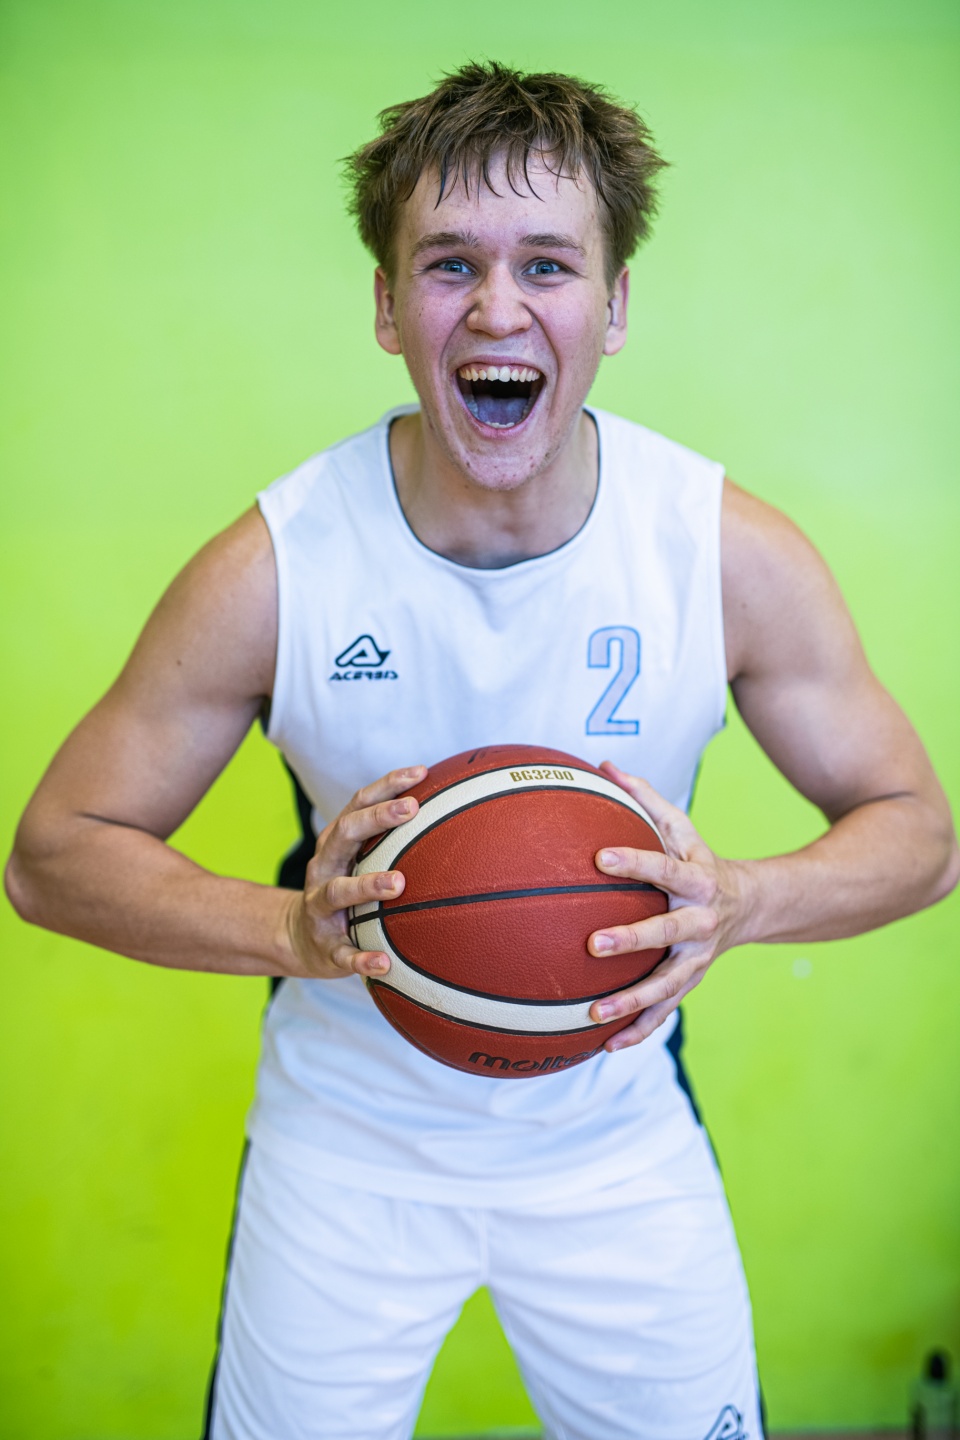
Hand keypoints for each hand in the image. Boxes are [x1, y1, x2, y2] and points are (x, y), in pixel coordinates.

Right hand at [283, 765, 425, 979]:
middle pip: (344, 833)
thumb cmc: (346, 891)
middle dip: (377, 818)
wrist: (300, 939)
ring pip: (338, 891)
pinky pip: (342, 953)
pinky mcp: (324, 946)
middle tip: (411, 809)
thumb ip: (395, 842)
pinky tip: (384, 963)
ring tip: (398, 883)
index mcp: (337, 844)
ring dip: (366, 884)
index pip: (358, 804)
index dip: (387, 785)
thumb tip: (456, 816)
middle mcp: (324, 868)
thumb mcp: (361, 861)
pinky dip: (361, 958)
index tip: (421, 773)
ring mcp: (320, 907)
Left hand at [588, 762, 748, 1050]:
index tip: (600, 857)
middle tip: (593, 945)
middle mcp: (700, 922)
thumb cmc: (698, 860)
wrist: (750, 905)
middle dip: (632, 939)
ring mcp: (697, 957)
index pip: (665, 867)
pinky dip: (638, 1030)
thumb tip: (602, 765)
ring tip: (594, 1014)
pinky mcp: (690, 983)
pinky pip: (664, 1012)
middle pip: (667, 932)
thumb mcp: (680, 827)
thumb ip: (643, 798)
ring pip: (666, 984)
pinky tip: (605, 1046)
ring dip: (632, 1001)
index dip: (635, 862)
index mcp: (697, 880)